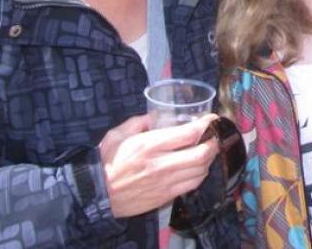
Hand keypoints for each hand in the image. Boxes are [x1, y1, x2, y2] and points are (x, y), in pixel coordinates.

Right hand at [99, 113, 220, 217]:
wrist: (97, 196)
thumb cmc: (106, 162)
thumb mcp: (117, 135)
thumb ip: (138, 122)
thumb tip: (156, 115)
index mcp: (150, 145)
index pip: (189, 134)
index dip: (206, 124)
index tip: (212, 118)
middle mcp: (161, 164)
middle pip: (202, 154)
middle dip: (214, 143)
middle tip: (214, 136)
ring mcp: (166, 183)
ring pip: (201, 171)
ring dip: (209, 159)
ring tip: (208, 150)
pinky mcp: (165, 197)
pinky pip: (192, 185)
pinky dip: (200, 174)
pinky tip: (197, 167)